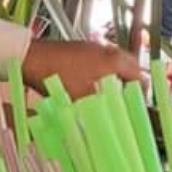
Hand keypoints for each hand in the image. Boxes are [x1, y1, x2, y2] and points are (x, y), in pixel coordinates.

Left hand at [20, 39, 141, 98]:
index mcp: (114, 61)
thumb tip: (110, 124)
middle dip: (130, 85)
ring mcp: (94, 48)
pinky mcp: (81, 49)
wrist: (31, 56)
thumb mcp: (82, 98)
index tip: (136, 107)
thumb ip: (101, 109)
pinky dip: (102, 74)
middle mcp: (108, 50)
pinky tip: (92, 87)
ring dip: (116, 80)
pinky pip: (101, 62)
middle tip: (126, 101)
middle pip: (130, 68)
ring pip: (115, 65)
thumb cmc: (57, 75)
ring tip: (110, 97)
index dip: (140, 94)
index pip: (140, 77)